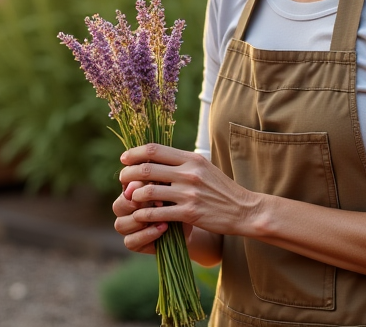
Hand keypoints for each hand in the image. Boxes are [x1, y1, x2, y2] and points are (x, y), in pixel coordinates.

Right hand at [111, 179, 183, 253]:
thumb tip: (150, 181)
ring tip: (161, 217)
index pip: (124, 189)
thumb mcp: (170, 190)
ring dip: (140, 221)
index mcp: (130, 194)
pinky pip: (130, 241)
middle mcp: (126, 211)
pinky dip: (146, 234)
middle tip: (151, 202)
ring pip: (120, 225)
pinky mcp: (134, 244)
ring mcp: (128, 228)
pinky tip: (162, 227)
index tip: (151, 184)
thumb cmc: (177, 202)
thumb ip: (158, 184)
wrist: (188, 222)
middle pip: (117, 207)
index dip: (134, 188)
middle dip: (133, 204)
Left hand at [116, 143, 260, 238]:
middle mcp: (189, 173)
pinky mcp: (189, 213)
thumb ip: (182, 162)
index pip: (155, 150)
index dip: (134, 153)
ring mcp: (189, 193)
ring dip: (134, 195)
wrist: (244, 210)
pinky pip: (157, 213)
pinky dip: (144, 214)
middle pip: (146, 169)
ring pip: (148, 191)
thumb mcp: (204, 168)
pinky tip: (140, 215)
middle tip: (122, 179)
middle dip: (127, 174)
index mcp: (191, 159)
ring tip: (130, 198)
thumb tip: (155, 158)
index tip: (124, 158)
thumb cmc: (221, 189)